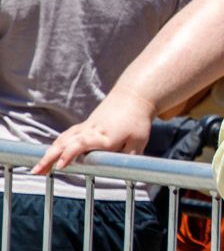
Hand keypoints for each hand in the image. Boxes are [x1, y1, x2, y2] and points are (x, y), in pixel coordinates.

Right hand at [34, 92, 154, 173]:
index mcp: (104, 136)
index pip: (82, 144)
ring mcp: (85, 128)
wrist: (133, 98)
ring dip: (48, 154)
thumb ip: (129, 157)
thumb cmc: (137, 121)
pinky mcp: (83, 127)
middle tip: (36, 172)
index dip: (70, 154)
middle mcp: (91, 131)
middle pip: (66, 143)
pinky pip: (66, 136)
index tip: (60, 166)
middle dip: (49, 158)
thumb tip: (124, 172)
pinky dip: (55, 146)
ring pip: (62, 140)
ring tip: (37, 169)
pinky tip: (48, 157)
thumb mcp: (139, 141)